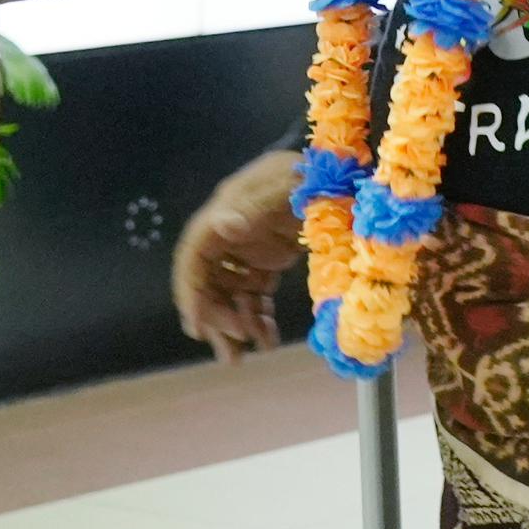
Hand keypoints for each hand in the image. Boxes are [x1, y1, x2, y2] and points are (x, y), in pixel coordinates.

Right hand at [172, 148, 306, 359]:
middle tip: (232, 352)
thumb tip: (222, 225)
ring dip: (237, 325)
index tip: (195, 326)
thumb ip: (253, 207)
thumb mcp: (285, 186)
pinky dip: (259, 319)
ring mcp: (246, 251)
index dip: (190, 292)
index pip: (193, 257)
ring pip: (229, 295)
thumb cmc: (310, 173)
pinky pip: (254, 297)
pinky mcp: (265, 262)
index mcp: (224, 214)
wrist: (338, 173)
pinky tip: (268, 340)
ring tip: (247, 355)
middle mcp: (228, 235)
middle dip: (217, 319)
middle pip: (208, 283)